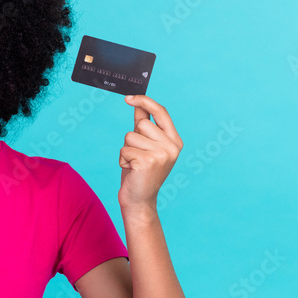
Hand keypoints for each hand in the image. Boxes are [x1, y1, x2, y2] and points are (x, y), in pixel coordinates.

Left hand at [118, 94, 182, 209]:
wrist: (139, 200)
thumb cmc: (140, 171)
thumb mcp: (144, 145)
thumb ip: (143, 124)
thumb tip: (136, 103)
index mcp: (175, 141)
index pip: (162, 112)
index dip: (145, 101)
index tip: (128, 98)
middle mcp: (172, 147)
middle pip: (142, 124)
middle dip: (132, 138)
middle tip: (137, 156)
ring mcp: (161, 154)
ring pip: (130, 136)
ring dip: (126, 150)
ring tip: (134, 164)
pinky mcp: (147, 162)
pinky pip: (124, 149)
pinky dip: (122, 160)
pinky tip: (131, 171)